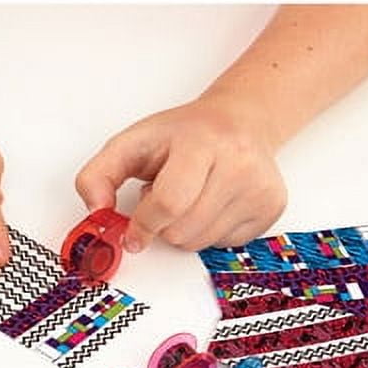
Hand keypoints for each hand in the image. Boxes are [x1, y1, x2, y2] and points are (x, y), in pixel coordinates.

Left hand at [75, 95, 287, 251]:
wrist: (239, 122)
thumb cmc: (183, 135)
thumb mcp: (131, 143)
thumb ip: (98, 175)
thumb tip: (95, 211)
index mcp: (203, 142)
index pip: (169, 203)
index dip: (143, 225)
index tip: (132, 233)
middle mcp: (240, 164)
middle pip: (181, 230)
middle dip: (161, 225)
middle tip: (165, 195)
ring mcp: (260, 188)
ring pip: (199, 243)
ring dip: (181, 230)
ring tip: (188, 196)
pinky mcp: (271, 208)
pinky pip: (222, 246)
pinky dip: (206, 232)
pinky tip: (210, 204)